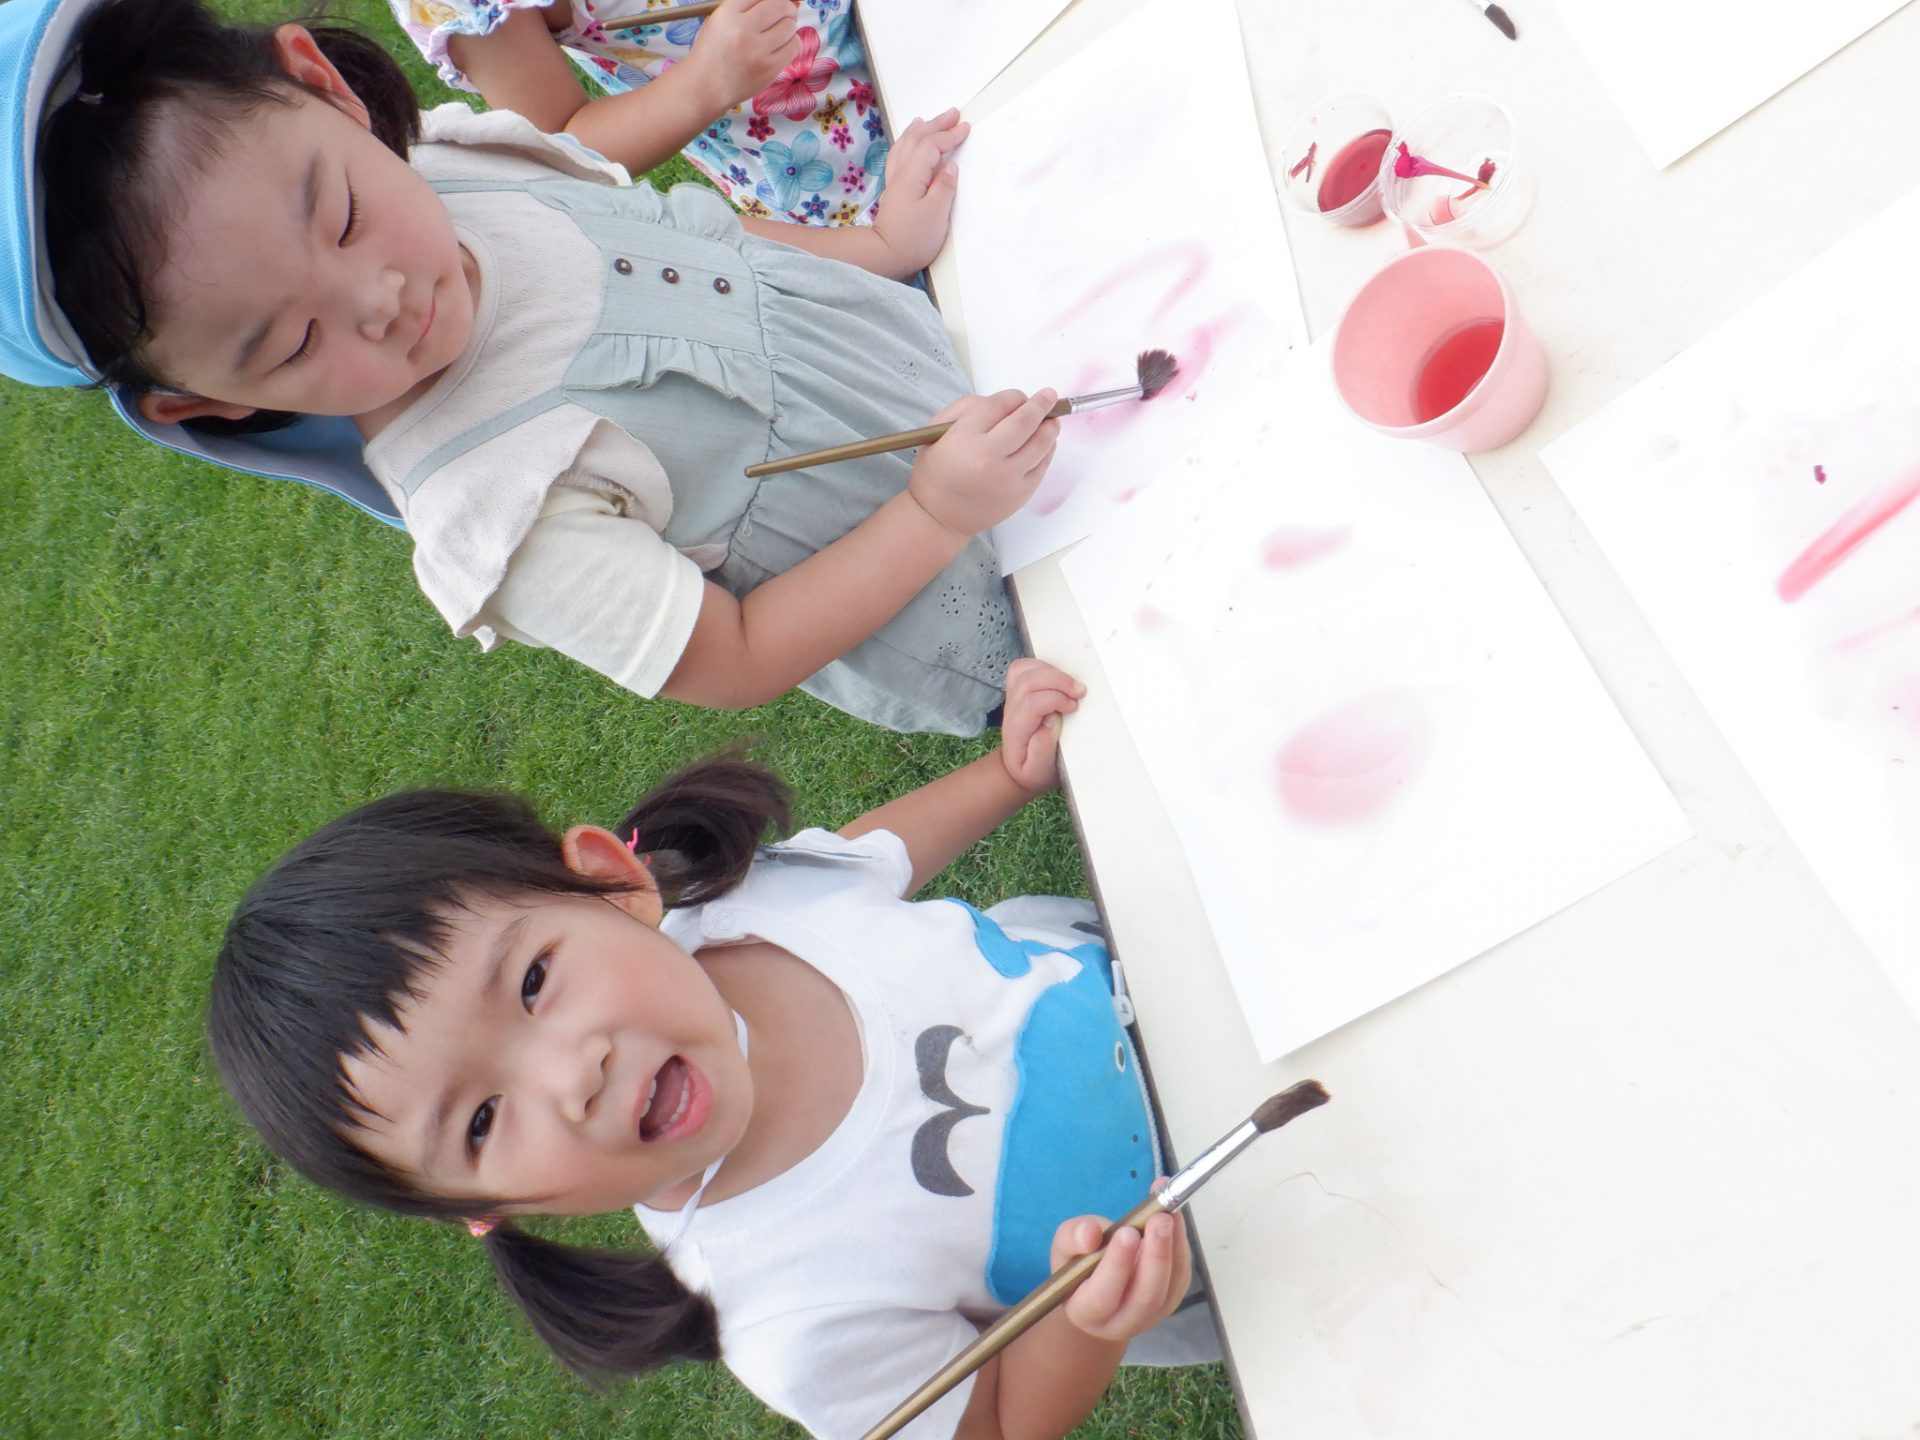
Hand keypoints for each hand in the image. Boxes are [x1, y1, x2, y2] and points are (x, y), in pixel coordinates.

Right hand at [685, 0, 798, 109]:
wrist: (706, 86)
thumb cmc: (712, 51)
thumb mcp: (718, 19)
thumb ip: (744, 6)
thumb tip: (782, 2)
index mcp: (727, 14)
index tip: (771, 4)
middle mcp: (743, 29)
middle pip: (780, 6)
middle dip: (786, 8)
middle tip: (785, 13)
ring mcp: (757, 51)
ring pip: (790, 26)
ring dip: (789, 26)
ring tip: (780, 32)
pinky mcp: (769, 68)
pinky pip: (794, 46)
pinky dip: (791, 42)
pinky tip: (781, 46)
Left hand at [872, 108, 969, 275]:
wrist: (885, 256)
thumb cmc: (913, 239)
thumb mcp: (936, 214)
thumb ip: (944, 187)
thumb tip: (950, 167)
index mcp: (912, 176)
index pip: (932, 147)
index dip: (949, 135)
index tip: (965, 128)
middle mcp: (901, 173)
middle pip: (918, 140)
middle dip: (936, 125)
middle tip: (954, 114)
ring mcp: (895, 181)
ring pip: (905, 146)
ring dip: (919, 131)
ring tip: (927, 120)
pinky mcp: (895, 191)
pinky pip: (899, 157)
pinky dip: (906, 144)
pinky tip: (908, 144)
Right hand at [908, 389, 1059, 538]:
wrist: (939, 517)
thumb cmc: (937, 472)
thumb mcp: (937, 431)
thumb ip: (968, 408)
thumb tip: (1008, 403)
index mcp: (964, 438)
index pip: (999, 405)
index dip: (1014, 396)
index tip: (1019, 397)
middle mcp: (988, 457)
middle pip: (1025, 421)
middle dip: (1041, 404)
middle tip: (1049, 396)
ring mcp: (1008, 478)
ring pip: (1041, 442)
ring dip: (1050, 426)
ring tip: (1051, 420)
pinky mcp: (1020, 494)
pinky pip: (1043, 465)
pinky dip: (1047, 449)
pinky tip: (1045, 443)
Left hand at [999, 658, 1084, 791]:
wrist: (1018, 769)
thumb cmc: (1033, 770)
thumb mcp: (1039, 771)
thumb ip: (1043, 748)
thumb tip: (1052, 720)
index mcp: (1017, 730)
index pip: (1031, 703)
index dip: (1055, 699)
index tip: (1073, 707)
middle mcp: (1011, 710)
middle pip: (1027, 681)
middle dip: (1057, 680)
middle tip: (1079, 691)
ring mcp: (1012, 697)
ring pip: (1023, 670)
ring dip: (1051, 670)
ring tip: (1071, 684)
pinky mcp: (1018, 690)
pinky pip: (1024, 668)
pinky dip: (1043, 666)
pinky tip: (1059, 678)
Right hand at [1052, 1197, 1191, 1345]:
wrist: (1097, 1290)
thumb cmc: (1077, 1268)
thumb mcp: (1064, 1248)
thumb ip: (1072, 1238)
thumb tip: (1090, 1235)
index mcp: (1086, 1312)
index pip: (1103, 1296)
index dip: (1117, 1265)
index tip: (1127, 1232)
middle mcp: (1122, 1322)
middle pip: (1145, 1297)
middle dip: (1156, 1256)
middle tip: (1160, 1219)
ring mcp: (1151, 1315)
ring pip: (1170, 1287)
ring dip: (1174, 1247)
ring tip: (1170, 1210)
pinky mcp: (1171, 1300)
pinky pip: (1181, 1276)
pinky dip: (1181, 1244)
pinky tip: (1174, 1214)